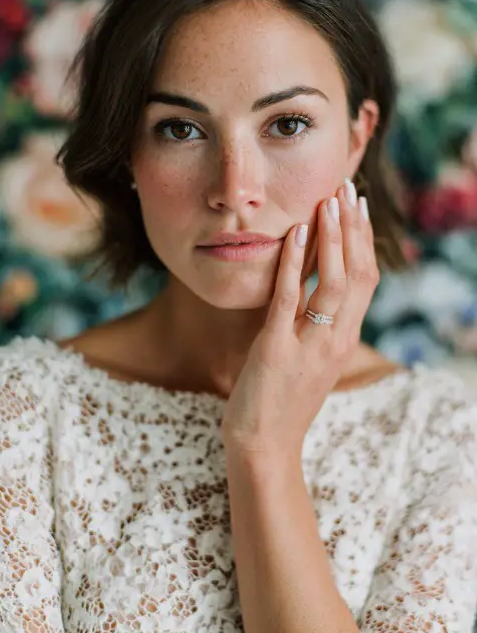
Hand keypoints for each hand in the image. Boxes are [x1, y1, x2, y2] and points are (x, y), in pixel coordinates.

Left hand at [220, 179, 379, 462]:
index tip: (358, 205)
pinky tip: (295, 232)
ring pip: (331, 282)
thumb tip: (315, 284)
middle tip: (347, 188)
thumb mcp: (313, 357)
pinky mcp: (278, 350)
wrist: (266, 445)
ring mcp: (310, 345)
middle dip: (353, 227)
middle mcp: (337, 339)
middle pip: (356, 273)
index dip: (364, 239)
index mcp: (345, 338)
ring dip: (332, 237)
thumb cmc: (284, 399)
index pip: (366, 279)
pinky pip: (289, 298)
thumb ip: (321, 323)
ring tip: (328, 200)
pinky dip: (293, 263)